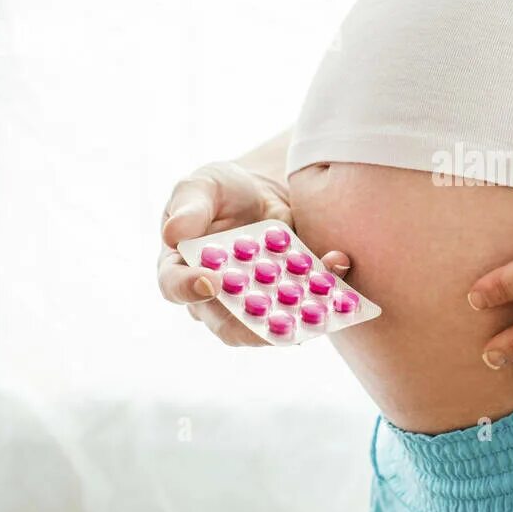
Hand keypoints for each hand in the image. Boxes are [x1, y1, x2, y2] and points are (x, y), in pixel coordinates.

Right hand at [156, 161, 351, 345]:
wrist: (266, 193)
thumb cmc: (221, 190)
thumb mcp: (202, 185)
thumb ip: (189, 206)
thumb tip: (174, 232)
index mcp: (181, 269)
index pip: (174, 287)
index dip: (188, 289)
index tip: (210, 281)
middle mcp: (214, 298)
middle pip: (226, 324)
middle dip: (251, 326)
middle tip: (274, 317)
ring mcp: (253, 303)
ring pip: (270, 323)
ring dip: (295, 316)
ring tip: (317, 302)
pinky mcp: (288, 299)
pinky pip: (306, 306)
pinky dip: (326, 292)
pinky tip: (338, 264)